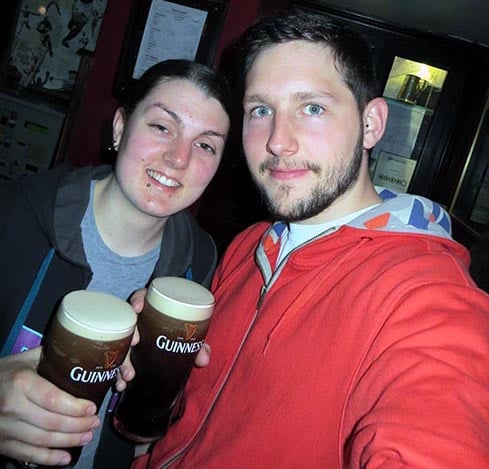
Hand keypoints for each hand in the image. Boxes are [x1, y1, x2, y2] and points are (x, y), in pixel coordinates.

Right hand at [0, 347, 99, 465]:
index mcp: (21, 383)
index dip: (76, 407)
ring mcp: (5, 428)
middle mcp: (12, 407)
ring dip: (69, 441)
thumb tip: (78, 351)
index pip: (54, 399)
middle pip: (52, 422)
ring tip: (87, 436)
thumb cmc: (2, 373)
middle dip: (78, 425)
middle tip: (94, 422)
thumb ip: (50, 357)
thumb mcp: (24, 359)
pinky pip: (27, 454)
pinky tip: (66, 457)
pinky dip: (48, 458)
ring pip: (43, 440)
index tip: (91, 408)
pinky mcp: (0, 443)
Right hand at [115, 288, 211, 390]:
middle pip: (129, 322)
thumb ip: (198, 345)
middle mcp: (140, 320)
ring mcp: (132, 336)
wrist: (175, 343)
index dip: (138, 299)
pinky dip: (117, 374)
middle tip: (134, 343)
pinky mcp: (128, 352)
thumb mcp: (190, 336)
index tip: (138, 308)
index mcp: (154, 307)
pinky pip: (119, 361)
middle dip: (129, 333)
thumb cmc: (182, 332)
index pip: (142, 297)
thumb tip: (203, 359)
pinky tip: (121, 385)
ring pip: (122, 344)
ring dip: (123, 360)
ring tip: (128, 375)